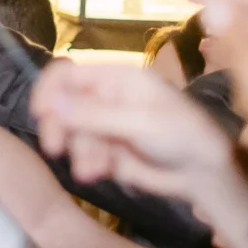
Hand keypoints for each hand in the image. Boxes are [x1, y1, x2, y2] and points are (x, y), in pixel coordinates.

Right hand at [30, 60, 238, 203]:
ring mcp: (103, 124)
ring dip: (78, 152)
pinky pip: (80, 153)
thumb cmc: (183, 135)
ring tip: (94, 170)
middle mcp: (104, 97)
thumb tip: (50, 103)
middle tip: (57, 149)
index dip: (49, 90)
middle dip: (59, 128)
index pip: (67, 73)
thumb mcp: (140, 122)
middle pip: (62, 105)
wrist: (206, 173)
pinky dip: (86, 164)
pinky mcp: (104, 150)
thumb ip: (93, 114)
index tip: (41, 114)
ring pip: (69, 133)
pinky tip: (100, 173)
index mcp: (115, 78)